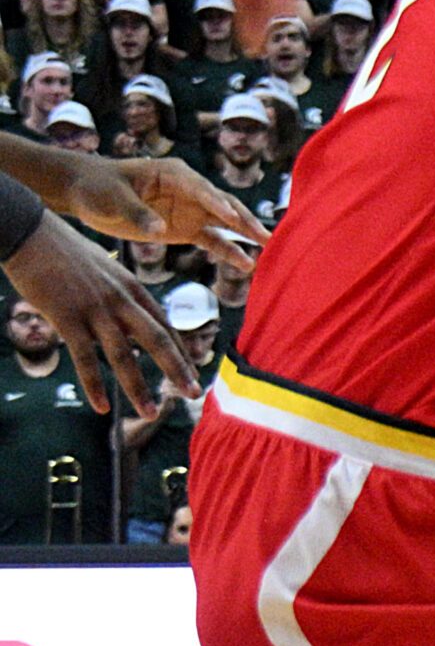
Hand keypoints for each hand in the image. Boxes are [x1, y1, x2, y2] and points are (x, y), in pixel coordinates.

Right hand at [0, 212, 196, 412]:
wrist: (29, 232)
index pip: (164, 325)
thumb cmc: (64, 250)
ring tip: (151, 412)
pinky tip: (102, 407)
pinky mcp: (66, 317)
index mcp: (132, 287)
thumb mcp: (104, 269)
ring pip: (123, 355)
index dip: (181, 351)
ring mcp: (94, 309)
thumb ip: (120, 294)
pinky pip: (84, 358)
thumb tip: (130, 315)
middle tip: (193, 394)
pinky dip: (94, 385)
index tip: (194, 372)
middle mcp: (120, 300)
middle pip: (157, 340)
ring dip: (138, 387)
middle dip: (177, 369)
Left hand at [45, 153, 269, 275]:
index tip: (231, 218)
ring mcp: (190, 210)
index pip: (202, 189)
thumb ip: (138, 213)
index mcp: (173, 174)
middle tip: (266, 236)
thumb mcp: (112, 198)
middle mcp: (190, 190)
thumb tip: (160, 231)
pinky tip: (246, 265)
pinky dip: (229, 252)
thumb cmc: (97, 187)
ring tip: (268, 248)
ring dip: (245, 235)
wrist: (85, 192)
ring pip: (225, 223)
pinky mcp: (186, 229)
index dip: (217, 204)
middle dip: (245, 220)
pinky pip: (213, 241)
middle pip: (224, 205)